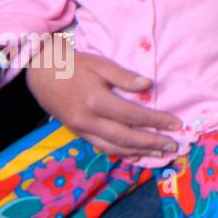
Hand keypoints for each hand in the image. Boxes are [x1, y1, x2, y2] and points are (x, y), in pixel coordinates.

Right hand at [25, 49, 180, 158]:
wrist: (40, 72)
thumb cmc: (74, 65)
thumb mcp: (100, 64)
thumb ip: (124, 76)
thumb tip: (148, 85)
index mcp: (96, 100)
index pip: (133, 115)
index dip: (156, 121)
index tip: (176, 124)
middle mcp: (88, 120)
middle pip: (126, 137)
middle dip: (152, 143)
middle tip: (173, 147)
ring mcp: (81, 129)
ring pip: (113, 146)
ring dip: (138, 152)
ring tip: (158, 154)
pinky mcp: (77, 132)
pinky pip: (100, 147)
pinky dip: (119, 152)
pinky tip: (134, 154)